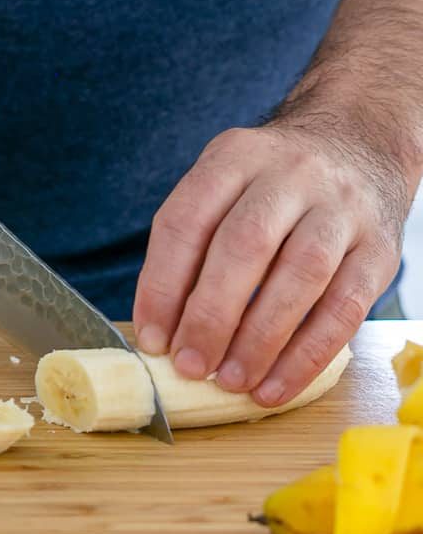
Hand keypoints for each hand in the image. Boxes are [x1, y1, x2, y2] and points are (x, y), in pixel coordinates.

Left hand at [133, 106, 410, 405]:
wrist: (358, 147)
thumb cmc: (270, 188)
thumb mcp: (224, 187)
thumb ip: (192, 246)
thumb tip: (163, 332)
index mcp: (235, 157)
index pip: (187, 220)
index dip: (163, 284)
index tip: (153, 339)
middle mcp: (291, 174)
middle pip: (244, 244)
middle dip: (210, 315)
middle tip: (190, 366)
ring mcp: (342, 208)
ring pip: (300, 275)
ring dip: (259, 339)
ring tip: (229, 381)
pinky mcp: (380, 247)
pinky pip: (345, 308)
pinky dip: (306, 355)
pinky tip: (274, 386)